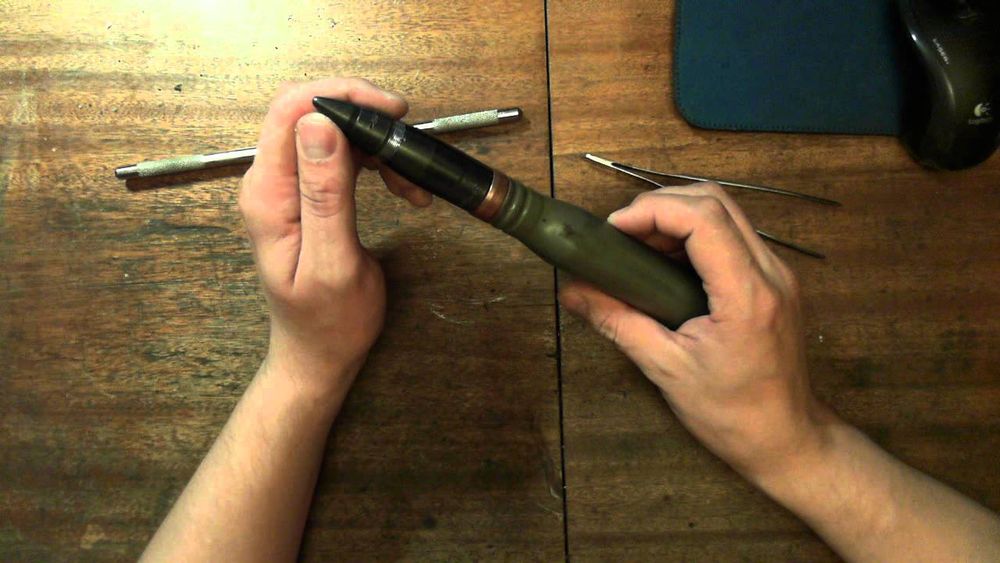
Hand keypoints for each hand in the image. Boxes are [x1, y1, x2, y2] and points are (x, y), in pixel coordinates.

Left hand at [238, 78, 430, 398]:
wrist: (318, 355)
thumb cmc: (328, 322)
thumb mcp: (334, 262)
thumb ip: (325, 193)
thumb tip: (320, 123)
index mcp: (268, 194)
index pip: (292, 111)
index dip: (342, 95)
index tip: (391, 110)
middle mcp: (270, 182)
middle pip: (313, 112)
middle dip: (366, 115)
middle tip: (408, 138)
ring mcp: (288, 186)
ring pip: (333, 131)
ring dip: (377, 143)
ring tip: (412, 179)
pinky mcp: (308, 193)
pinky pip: (343, 156)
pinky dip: (377, 162)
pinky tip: (404, 186)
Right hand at [559, 183, 830, 478]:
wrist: (786, 439)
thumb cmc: (731, 414)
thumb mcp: (665, 369)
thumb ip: (617, 322)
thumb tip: (572, 291)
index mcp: (747, 294)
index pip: (703, 219)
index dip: (652, 211)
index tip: (613, 230)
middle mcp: (771, 272)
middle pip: (715, 201)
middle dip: (660, 205)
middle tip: (620, 234)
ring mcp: (777, 273)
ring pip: (726, 211)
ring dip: (677, 215)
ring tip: (636, 245)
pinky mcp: (773, 280)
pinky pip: (732, 234)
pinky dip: (694, 233)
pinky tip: (663, 260)